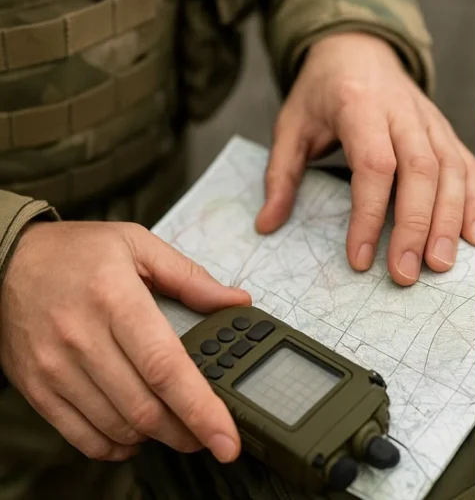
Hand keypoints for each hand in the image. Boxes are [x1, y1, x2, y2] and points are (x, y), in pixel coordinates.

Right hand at [0, 222, 249, 461]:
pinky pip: (80, 435)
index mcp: (115, 299)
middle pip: (144, 407)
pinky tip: (134, 436)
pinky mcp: (36, 387)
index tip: (227, 438)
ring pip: (116, 426)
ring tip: (176, 428)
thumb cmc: (76, 252)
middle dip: (186, 431)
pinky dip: (114, 446)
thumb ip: (190, 278)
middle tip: (209, 433)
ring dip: (154, 438)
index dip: (201, 409)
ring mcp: (55, 367)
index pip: (165, 367)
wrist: (3, 260)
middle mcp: (82, 337)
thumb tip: (236, 302)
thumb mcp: (137, 244)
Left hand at [256, 32, 474, 285]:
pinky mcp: (448, 132)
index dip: (369, 215)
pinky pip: (469, 167)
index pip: (374, 166)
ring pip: (451, 171)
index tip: (360, 258)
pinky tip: (474, 238)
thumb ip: (280, 174)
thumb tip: (268, 223)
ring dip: (449, 221)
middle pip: (421, 171)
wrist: (359, 48)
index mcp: (360, 106)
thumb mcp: (291, 125)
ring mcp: (431, 121)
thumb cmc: (325, 90)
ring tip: (439, 264)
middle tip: (406, 272)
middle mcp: (403, 112)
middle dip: (416, 226)